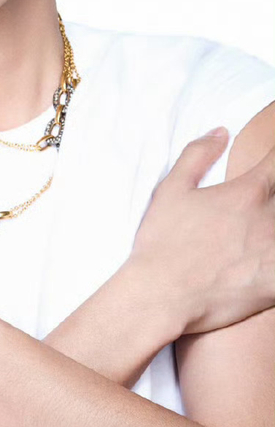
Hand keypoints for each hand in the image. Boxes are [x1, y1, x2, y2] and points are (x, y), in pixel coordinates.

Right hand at [128, 128, 274, 335]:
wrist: (162, 294)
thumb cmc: (163, 242)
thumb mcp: (171, 190)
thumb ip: (197, 155)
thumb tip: (220, 132)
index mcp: (248, 192)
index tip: (270, 164)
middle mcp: (270, 218)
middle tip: (260, 204)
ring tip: (265, 229)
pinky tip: (270, 258)